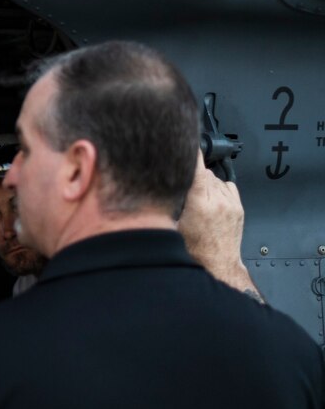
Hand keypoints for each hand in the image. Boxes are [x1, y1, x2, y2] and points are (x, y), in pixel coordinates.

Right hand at [179, 152, 243, 267]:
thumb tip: (169, 182)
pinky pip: (228, 186)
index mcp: (200, 204)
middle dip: (194, 176)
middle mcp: (218, 201)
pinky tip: (210, 200)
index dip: (191, 155)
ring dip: (205, 184)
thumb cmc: (194, 250)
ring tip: (198, 200)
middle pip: (205, 173)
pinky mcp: (239, 206)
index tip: (186, 144)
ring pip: (216, 178)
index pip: (197, 170)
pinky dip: (218, 188)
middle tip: (184, 188)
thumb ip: (174, 201)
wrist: (217, 264)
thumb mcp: (173, 225)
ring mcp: (231, 203)